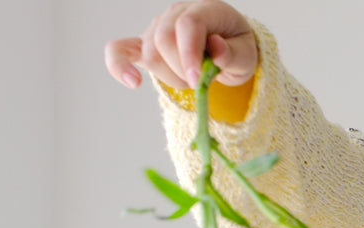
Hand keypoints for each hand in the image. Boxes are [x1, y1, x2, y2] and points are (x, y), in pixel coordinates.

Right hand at [104, 0, 257, 89]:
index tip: (197, 81)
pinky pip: (118, 51)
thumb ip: (232, 54)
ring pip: (149, 54)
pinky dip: (119, 67)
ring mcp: (156, 28)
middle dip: (180, 69)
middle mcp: (177, 13)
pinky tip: (133, 82)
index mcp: (205, 9)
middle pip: (163, 39)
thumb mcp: (246, 56)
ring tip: (185, 79)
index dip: (189, 54)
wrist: (222, 51)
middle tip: (197, 81)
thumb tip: (215, 48)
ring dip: (168, 77)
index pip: (187, 24)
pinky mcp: (142, 46)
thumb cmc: (233, 51)